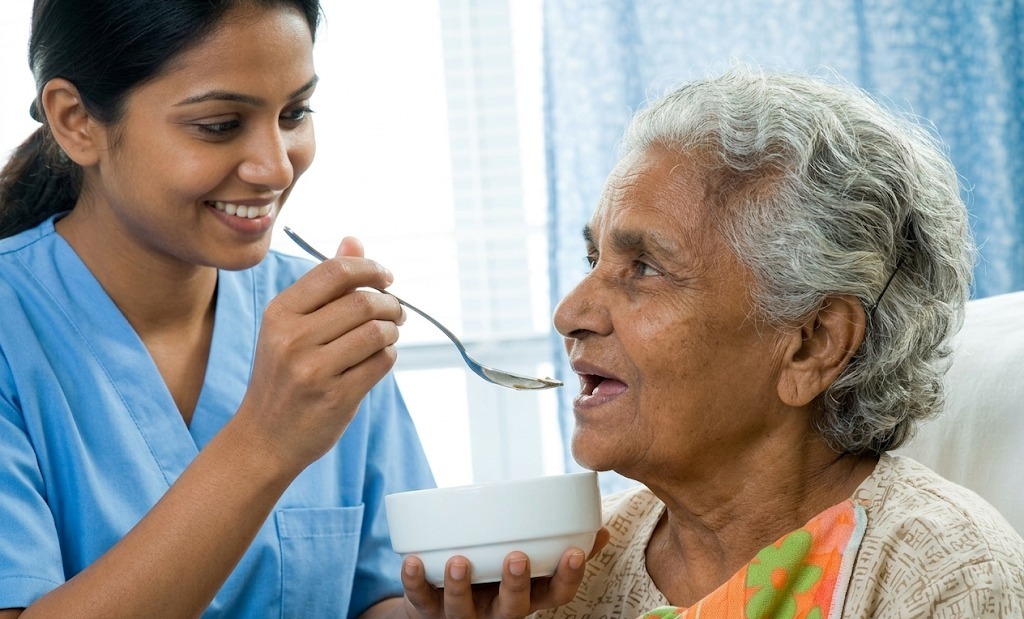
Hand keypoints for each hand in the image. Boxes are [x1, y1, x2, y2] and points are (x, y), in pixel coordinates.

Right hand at [238, 235, 404, 472]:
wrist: (264, 437)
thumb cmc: (283, 375)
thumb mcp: (291, 326)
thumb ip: (324, 284)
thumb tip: (354, 241)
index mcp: (280, 313)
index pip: (335, 272)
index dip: (370, 268)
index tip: (386, 278)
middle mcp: (292, 338)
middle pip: (363, 301)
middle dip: (390, 303)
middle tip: (396, 311)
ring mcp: (313, 370)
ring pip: (377, 332)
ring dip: (393, 330)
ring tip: (388, 334)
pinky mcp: (336, 397)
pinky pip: (381, 362)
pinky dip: (389, 356)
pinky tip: (378, 359)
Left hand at [400, 528, 610, 618]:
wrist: (440, 604)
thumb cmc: (494, 575)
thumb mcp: (530, 568)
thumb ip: (558, 548)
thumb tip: (599, 528)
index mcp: (526, 598)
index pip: (555, 596)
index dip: (567, 578)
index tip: (574, 552)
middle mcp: (496, 612)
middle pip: (511, 609)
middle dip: (514, 585)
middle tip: (515, 558)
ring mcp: (462, 613)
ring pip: (462, 608)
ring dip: (460, 586)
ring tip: (458, 560)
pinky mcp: (427, 608)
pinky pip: (419, 599)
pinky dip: (414, 580)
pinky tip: (411, 560)